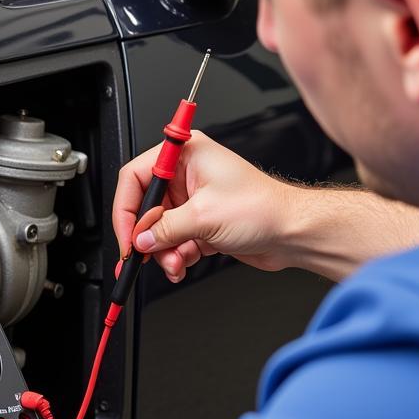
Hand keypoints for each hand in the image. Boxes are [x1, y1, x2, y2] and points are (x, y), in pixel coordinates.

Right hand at [113, 130, 298, 282]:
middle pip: (146, 207)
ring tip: (175, 262)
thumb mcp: (204, 217)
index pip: (136, 176)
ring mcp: (193, 200)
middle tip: (145, 255)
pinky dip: (175, 256)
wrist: (292, 233)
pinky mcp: (200, 222)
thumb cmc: (264, 208)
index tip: (127, 235)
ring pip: (159, 229)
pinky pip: (173, 241)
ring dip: (163, 251)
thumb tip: (141, 239)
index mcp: (186, 155)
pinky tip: (184, 263)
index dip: (126, 209)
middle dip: (148, 237)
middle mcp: (187, 174)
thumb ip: (165, 229)